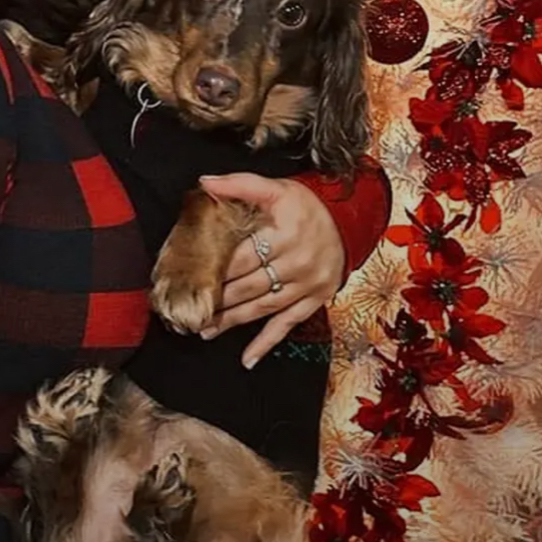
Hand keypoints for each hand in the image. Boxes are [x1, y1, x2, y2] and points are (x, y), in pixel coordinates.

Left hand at [198, 173, 344, 368]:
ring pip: (262, 308)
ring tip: (206, 330)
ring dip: (233, 322)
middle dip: (217, 301)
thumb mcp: (276, 187)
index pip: (241, 258)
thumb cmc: (307, 204)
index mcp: (284, 234)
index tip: (190, 281)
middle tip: (190, 311)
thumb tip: (204, 183)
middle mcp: (297, 262)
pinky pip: (287, 325)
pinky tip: (247, 359)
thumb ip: (239, 185)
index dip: (214, 270)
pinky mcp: (315, 300)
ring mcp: (307, 285)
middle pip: (248, 287)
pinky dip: (266, 344)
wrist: (350, 218)